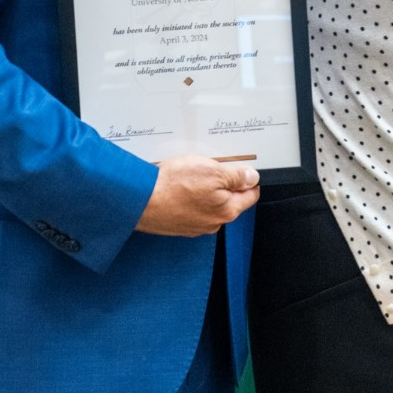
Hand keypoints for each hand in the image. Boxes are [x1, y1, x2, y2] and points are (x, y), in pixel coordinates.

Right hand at [135, 154, 259, 236]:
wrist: (141, 200)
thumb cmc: (174, 186)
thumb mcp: (212, 170)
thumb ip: (236, 176)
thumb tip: (251, 178)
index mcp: (227, 210)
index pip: (250, 196)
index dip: (249, 180)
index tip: (245, 171)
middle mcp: (213, 222)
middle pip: (229, 200)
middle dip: (225, 183)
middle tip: (213, 167)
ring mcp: (195, 225)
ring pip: (209, 204)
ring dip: (205, 191)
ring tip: (192, 175)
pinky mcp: (178, 224)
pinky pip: (191, 208)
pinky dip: (190, 197)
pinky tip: (179, 186)